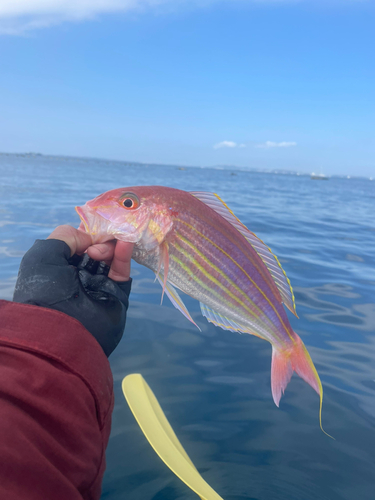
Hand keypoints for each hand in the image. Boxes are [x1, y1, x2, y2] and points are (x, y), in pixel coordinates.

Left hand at [13, 225, 133, 356]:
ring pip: (110, 256)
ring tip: (98, 253)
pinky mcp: (117, 292)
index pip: (76, 242)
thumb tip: (90, 240)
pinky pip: (122, 269)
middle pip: (96, 246)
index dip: (84, 233)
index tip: (89, 230)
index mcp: (57, 268)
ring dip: (108, 246)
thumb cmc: (45, 291)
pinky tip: (126, 241)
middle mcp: (78, 275)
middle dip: (97, 240)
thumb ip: (65, 236)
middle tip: (91, 250)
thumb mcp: (43, 255)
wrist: (62, 332)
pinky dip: (124, 252)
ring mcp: (99, 284)